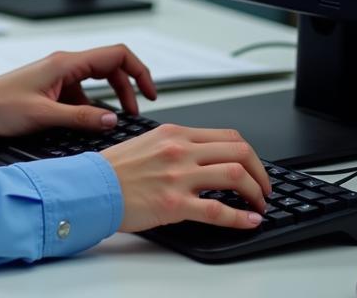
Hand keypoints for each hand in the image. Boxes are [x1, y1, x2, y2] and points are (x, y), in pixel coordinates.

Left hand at [0, 44, 157, 136]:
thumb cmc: (1, 105)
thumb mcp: (44, 116)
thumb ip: (80, 118)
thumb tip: (111, 119)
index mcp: (66, 63)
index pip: (115, 56)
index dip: (139, 71)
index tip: (150, 92)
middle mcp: (66, 65)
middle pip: (111, 67)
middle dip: (129, 88)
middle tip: (137, 112)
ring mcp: (60, 76)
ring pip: (98, 81)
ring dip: (112, 99)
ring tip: (118, 121)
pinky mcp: (55, 88)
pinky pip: (83, 93)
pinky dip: (93, 107)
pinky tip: (91, 125)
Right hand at [100, 123, 271, 232]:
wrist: (92, 186)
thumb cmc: (115, 168)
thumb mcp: (148, 142)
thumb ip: (176, 145)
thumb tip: (202, 155)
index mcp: (175, 133)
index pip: (227, 136)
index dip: (250, 154)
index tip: (254, 168)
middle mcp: (180, 150)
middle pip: (239, 152)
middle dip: (260, 172)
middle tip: (264, 188)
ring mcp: (179, 176)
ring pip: (235, 175)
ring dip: (256, 193)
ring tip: (258, 205)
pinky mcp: (174, 204)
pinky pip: (218, 210)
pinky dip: (240, 218)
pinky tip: (249, 222)